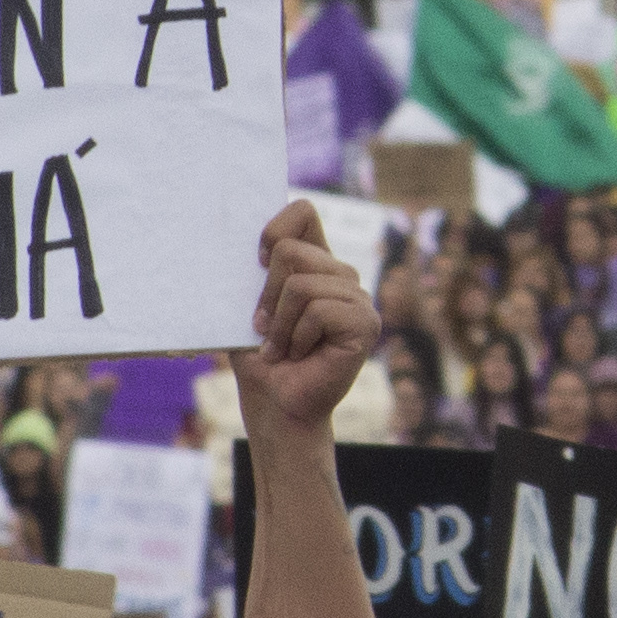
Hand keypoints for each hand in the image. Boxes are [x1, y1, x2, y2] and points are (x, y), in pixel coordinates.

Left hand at [230, 201, 375, 436]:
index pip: (302, 212)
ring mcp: (358, 299)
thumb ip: (259, 272)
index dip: (274, 231)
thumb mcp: (250, 307)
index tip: (254, 263)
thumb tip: (256, 245)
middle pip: (291, 252)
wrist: (275, 405)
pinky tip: (301, 355)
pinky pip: (318, 310)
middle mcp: (342, 275)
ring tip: (282, 348)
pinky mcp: (365, 323)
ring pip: (300, 284)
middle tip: (265, 330)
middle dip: (266, 295)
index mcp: (317, 263)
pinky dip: (297, 337)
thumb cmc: (261, 358)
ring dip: (279, 324)